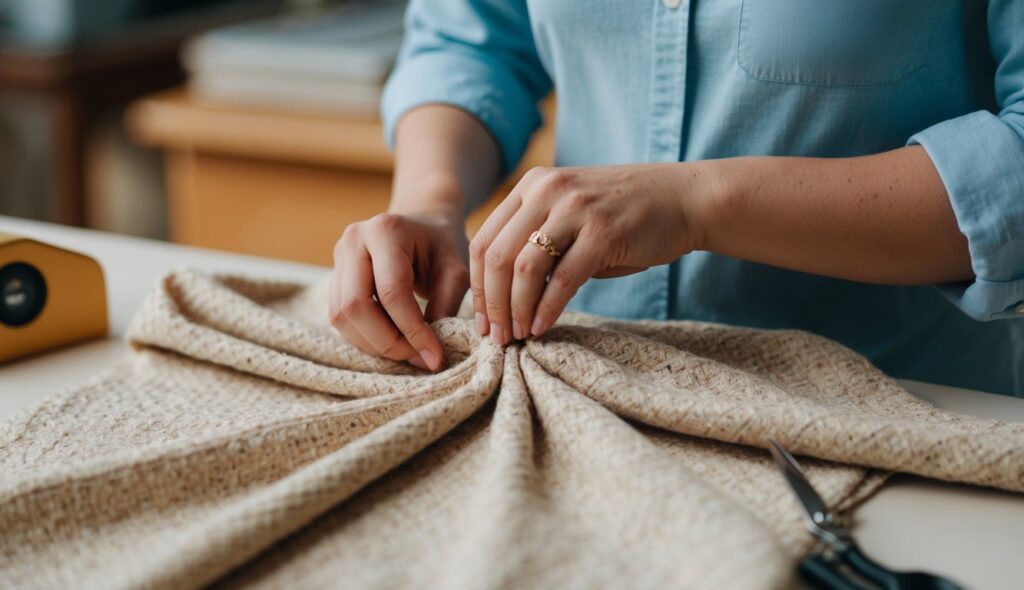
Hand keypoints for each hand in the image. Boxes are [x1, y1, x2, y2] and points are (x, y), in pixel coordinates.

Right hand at [328, 207, 469, 370]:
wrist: (422, 223)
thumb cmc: (442, 246)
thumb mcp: (456, 271)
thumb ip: (445, 307)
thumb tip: (428, 353)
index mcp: (387, 230)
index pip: (392, 293)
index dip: (412, 331)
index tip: (435, 357)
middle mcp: (354, 240)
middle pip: (355, 306)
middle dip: (387, 342)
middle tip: (417, 358)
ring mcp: (338, 257)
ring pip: (341, 317)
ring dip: (373, 344)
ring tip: (407, 352)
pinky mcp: (333, 275)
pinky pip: (339, 317)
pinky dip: (364, 337)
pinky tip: (391, 341)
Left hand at [469, 163, 720, 343]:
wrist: (684, 199)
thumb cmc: (624, 217)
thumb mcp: (570, 214)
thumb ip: (536, 241)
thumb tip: (501, 296)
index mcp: (532, 185)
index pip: (484, 239)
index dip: (476, 286)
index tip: (481, 320)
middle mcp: (548, 190)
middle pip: (496, 256)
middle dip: (491, 304)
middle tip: (495, 337)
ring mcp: (576, 209)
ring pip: (524, 269)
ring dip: (516, 311)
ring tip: (518, 336)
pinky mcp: (604, 232)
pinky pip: (562, 279)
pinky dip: (547, 310)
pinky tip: (542, 329)